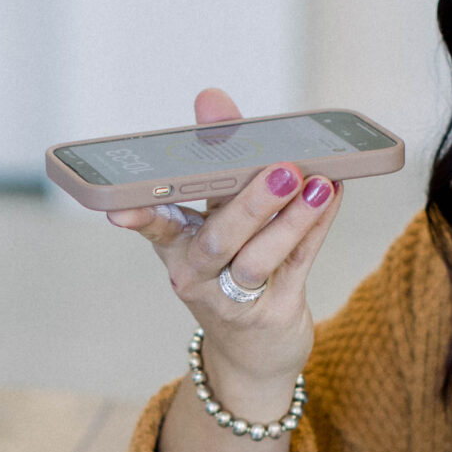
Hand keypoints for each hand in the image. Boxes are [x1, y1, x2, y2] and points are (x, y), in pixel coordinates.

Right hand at [108, 88, 344, 418]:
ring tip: (318, 183)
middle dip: (251, 203)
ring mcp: (235, 300)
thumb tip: (211, 97)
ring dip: (292, 219)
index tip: (119, 208)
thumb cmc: (229, 269)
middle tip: (282, 169)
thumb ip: (216, 159)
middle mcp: (198, 276)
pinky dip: (316, 226)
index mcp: (176, 249)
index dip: (138, 216)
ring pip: (261, 258)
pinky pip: (298, 263)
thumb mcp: (215, 217)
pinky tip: (331, 193)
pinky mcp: (274, 313)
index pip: (155, 227)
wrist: (252, 354)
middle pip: (220, 239)